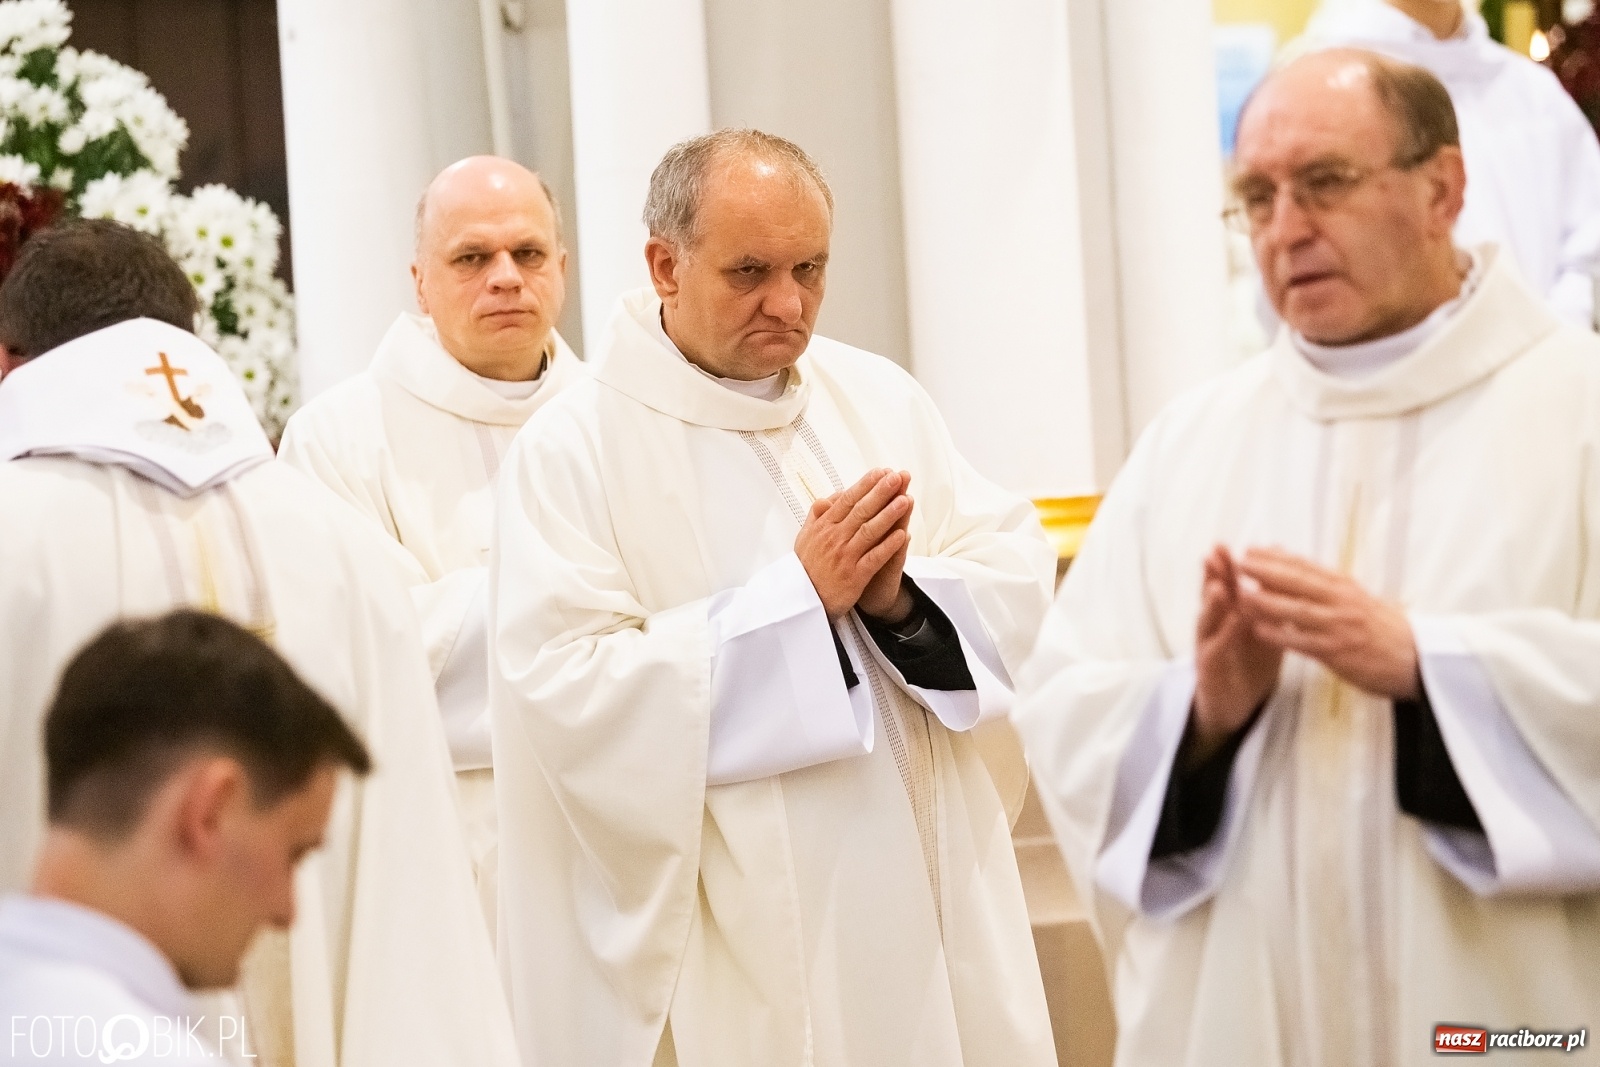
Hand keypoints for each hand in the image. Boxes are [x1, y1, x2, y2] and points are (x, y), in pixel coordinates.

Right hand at [795, 468, 910, 617]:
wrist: (801, 602)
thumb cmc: (805, 568)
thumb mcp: (804, 537)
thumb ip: (817, 515)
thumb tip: (830, 496)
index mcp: (823, 527)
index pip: (847, 500)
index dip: (866, 485)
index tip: (881, 472)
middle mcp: (834, 539)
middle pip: (861, 511)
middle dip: (881, 492)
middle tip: (897, 477)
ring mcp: (844, 557)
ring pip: (869, 531)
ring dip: (889, 515)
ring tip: (906, 500)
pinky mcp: (854, 576)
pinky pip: (873, 558)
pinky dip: (888, 546)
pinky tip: (902, 535)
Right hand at [1192, 546, 1284, 764]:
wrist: (1234, 706)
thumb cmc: (1249, 665)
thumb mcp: (1262, 631)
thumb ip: (1268, 606)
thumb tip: (1282, 576)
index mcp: (1228, 615)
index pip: (1227, 584)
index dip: (1228, 565)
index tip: (1233, 543)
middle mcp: (1214, 627)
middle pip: (1211, 596)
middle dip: (1213, 575)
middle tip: (1215, 553)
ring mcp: (1208, 647)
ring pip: (1207, 621)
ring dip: (1211, 603)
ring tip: (1218, 586)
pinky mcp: (1209, 669)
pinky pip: (1215, 650)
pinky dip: (1222, 636)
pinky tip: (1230, 623)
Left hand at [1235, 546, 1418, 700]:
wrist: (1418, 658)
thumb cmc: (1381, 628)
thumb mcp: (1354, 597)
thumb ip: (1322, 582)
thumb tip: (1289, 559)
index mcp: (1344, 587)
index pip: (1306, 567)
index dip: (1277, 557)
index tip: (1251, 549)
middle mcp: (1342, 602)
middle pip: (1300, 583)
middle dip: (1268, 572)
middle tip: (1240, 563)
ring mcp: (1340, 627)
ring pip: (1299, 611)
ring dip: (1268, 602)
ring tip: (1241, 594)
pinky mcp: (1339, 653)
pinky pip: (1304, 643)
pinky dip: (1281, 636)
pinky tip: (1259, 631)